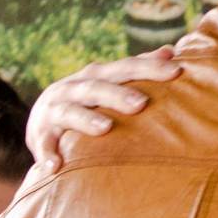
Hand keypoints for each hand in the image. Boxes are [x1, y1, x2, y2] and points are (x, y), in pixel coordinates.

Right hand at [27, 51, 184, 171]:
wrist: (41, 121)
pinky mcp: (40, 134)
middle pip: (97, 88)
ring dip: (86, 119)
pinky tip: (55, 167)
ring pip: (70, 112)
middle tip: (142, 103)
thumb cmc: (86, 100)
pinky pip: (43, 144)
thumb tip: (170, 49)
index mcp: (96, 75)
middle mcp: (74, 88)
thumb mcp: (107, 82)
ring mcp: (54, 110)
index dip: (149, 67)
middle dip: (119, 94)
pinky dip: (47, 154)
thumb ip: (135, 68)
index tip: (176, 71)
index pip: (125, 68)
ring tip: (105, 128)